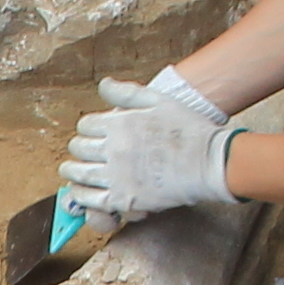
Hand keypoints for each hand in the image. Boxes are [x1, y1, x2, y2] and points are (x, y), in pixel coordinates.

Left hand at [59, 68, 236, 229]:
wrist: (210, 162)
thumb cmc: (189, 130)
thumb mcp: (159, 101)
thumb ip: (127, 93)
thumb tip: (103, 84)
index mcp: (120, 123)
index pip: (86, 125)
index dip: (87, 129)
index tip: (92, 133)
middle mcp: (114, 148)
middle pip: (79, 148)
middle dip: (79, 149)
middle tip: (82, 152)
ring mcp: (117, 175)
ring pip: (79, 173)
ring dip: (73, 172)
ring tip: (72, 172)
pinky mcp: (124, 199)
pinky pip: (90, 200)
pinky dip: (81, 196)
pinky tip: (81, 193)